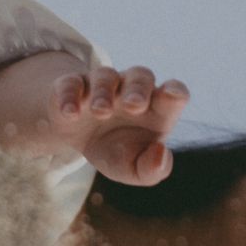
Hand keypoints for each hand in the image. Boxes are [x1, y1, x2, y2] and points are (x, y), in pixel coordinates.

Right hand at [50, 64, 188, 184]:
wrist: (78, 141)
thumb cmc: (117, 150)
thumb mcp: (133, 169)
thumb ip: (152, 169)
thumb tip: (160, 153)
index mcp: (155, 108)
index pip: (174, 92)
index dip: (175, 92)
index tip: (172, 97)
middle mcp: (130, 90)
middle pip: (141, 76)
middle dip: (138, 89)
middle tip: (134, 106)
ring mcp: (101, 85)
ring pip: (106, 76)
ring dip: (104, 92)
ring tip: (100, 111)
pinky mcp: (72, 86)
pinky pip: (71, 82)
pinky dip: (70, 95)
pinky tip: (71, 113)